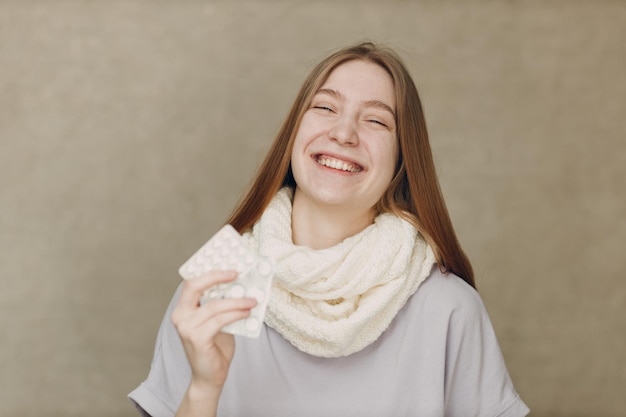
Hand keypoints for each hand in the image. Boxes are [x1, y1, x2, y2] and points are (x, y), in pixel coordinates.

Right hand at [171, 270, 256, 389]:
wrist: (210, 376)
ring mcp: (187, 328)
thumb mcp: (218, 320)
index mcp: (183, 309)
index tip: (227, 265)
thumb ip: (222, 305)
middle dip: (216, 276)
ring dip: (236, 301)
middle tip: (236, 273)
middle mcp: (180, 316)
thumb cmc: (214, 346)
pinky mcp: (197, 338)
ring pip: (214, 305)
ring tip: (252, 300)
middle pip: (194, 287)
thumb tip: (241, 286)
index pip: (191, 283)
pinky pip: (220, 320)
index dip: (208, 271)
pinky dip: (235, 314)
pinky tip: (247, 312)